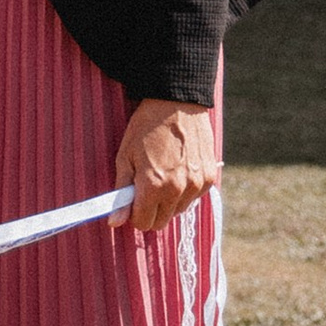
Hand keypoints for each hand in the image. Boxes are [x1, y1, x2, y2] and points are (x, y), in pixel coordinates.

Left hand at [114, 101, 218, 232]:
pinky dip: (185, 191)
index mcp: (153, 186)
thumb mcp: (125, 156)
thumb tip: (114, 222)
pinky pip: (194, 198)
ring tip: (163, 175)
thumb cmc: (146, 127)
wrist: (177, 103)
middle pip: (161, 223)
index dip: (134, 214)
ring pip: (178, 211)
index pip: (143, 223)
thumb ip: (122, 192)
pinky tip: (179, 170)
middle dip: (150, 211)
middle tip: (146, 189)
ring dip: (168, 202)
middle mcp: (177, 190)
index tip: (132, 201)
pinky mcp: (210, 179)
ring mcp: (196, 186)